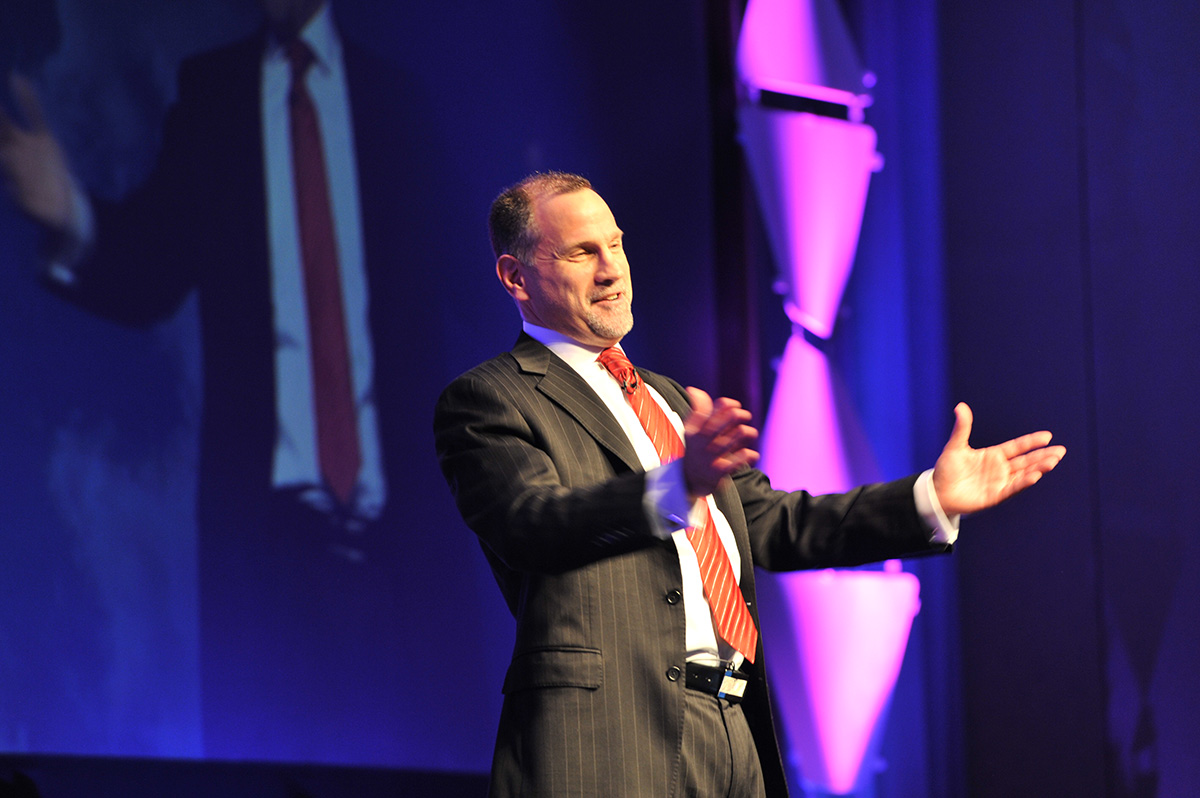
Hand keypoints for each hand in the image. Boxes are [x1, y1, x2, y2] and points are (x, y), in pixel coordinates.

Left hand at [0, 73, 76, 231]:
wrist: (62, 210)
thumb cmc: (43, 215)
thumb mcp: (34, 214)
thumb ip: (25, 204)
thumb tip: (15, 193)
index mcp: (7, 168)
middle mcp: (10, 153)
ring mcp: (25, 145)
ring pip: (5, 122)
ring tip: (1, 82)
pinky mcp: (44, 140)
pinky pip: (34, 116)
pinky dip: (28, 100)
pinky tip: (18, 79)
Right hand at [682, 387, 759, 498]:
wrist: (687, 481)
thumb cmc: (695, 450)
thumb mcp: (692, 429)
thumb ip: (698, 409)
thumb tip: (694, 389)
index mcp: (697, 428)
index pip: (714, 408)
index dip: (729, 405)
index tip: (734, 406)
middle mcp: (703, 441)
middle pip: (727, 419)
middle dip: (739, 415)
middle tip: (744, 416)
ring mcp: (711, 456)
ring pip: (737, 436)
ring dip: (748, 433)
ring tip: (749, 434)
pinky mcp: (720, 471)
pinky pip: (741, 458)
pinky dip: (750, 455)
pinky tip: (750, 454)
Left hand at [932, 402, 1065, 515]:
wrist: (937, 492)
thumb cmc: (946, 470)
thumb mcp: (955, 446)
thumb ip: (962, 428)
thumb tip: (960, 406)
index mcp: (993, 456)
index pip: (1017, 447)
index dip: (1032, 442)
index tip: (1048, 436)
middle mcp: (1000, 469)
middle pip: (1026, 461)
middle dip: (1043, 456)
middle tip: (1061, 450)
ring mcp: (999, 482)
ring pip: (1023, 474)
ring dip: (1038, 468)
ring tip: (1053, 461)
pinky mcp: (995, 496)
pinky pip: (1012, 488)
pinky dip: (1023, 482)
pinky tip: (1035, 475)